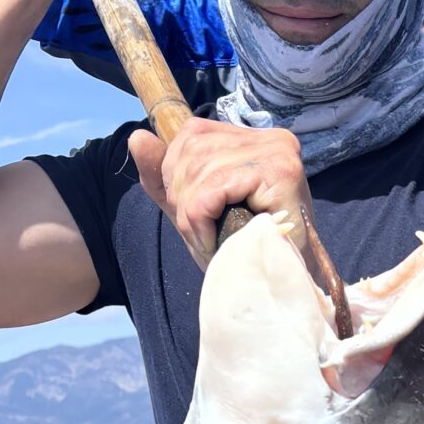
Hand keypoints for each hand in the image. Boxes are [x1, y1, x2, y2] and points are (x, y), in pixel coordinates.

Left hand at [128, 118, 315, 269]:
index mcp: (252, 140)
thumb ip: (164, 176)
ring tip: (207, 241)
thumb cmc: (243, 249)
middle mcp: (269, 138)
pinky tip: (212, 241)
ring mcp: (277, 151)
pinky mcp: (279, 173)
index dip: (176, 175)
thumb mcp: (195, 209)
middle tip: (198, 234)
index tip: (190, 214)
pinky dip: (201, 219)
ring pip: (199, 171)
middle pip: (193, 151)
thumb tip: (137, 138)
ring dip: (191, 215)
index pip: (193, 135)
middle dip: (181, 197)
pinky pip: (212, 190)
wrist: (287, 288)